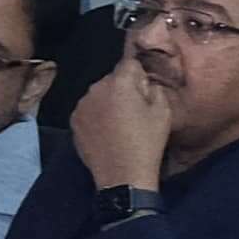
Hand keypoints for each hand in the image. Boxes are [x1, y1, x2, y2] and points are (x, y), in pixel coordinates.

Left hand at [64, 50, 173, 190]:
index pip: (130, 63)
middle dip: (123, 88)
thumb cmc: (147, 143)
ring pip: (99, 94)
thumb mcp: (164, 112)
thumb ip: (154, 88)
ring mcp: (81, 105)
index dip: (140, 75)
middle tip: (134, 111)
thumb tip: (144, 83)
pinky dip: (97, 116)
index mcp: (120, 83)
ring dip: (108, 102)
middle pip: (113, 79)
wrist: (123, 176)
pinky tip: (106, 132)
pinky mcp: (74, 121)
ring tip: (119, 124)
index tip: (145, 92)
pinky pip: (89, 110)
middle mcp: (96, 88)